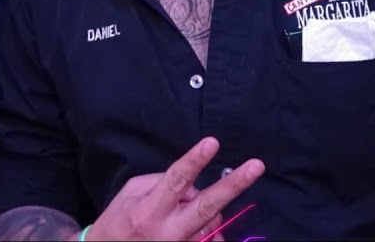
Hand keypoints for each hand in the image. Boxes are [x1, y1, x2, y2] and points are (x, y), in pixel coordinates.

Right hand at [83, 137, 263, 241]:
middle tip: (256, 166)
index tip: (212, 143)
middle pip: (207, 205)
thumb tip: (192, 183)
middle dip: (233, 185)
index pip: (176, 180)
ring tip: (185, 212)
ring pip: (213, 222)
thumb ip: (161, 182)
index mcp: (149, 211)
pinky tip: (193, 228)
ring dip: (208, 210)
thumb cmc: (118, 223)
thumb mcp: (130, 194)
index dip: (194, 161)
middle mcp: (168, 232)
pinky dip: (208, 230)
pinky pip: (211, 240)